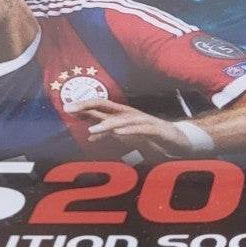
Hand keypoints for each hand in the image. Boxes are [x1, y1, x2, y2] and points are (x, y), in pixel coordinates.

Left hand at [70, 99, 197, 160]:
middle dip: (88, 106)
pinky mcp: (156, 130)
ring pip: (122, 120)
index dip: (83, 106)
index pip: (99, 106)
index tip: (66, 108)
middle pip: (106, 106)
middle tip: (70, 109)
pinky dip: (130, 131)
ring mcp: (143, 121)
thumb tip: (90, 136)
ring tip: (92, 130)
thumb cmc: (150, 136)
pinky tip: (119, 133)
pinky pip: (141, 130)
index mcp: (122, 115)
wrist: (179, 140)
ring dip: (106, 125)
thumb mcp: (125, 136)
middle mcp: (130, 114)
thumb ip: (109, 135)